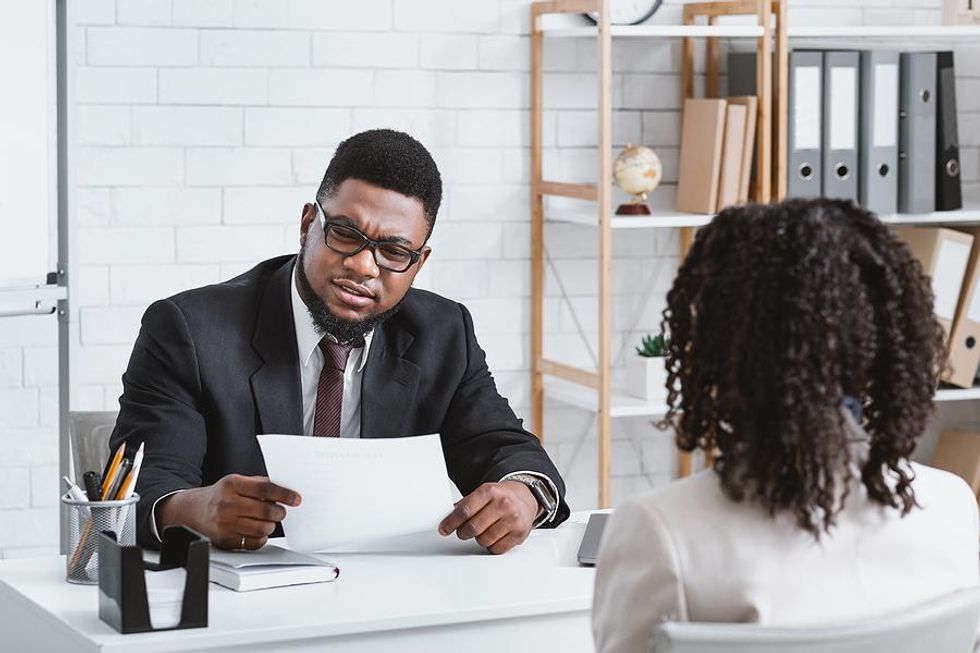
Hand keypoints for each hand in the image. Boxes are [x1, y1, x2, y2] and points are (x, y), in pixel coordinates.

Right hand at [157, 474, 300, 549]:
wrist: (191, 510)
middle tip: (280, 512)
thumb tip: (284, 490)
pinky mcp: (224, 540)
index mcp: (232, 484)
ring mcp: (224, 523)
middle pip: (266, 510)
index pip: (265, 489)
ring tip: (268, 521)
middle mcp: (227, 503)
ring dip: (271, 526)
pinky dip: (261, 538)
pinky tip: (258, 531)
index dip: (284, 494)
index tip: (296, 499)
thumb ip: (258, 484)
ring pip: (262, 528)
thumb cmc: (219, 495)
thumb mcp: (236, 481)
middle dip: (279, 512)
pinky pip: (252, 542)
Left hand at [438, 481, 539, 554]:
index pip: (465, 510)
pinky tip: (494, 536)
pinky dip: (491, 546)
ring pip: (483, 540)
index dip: (451, 522)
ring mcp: (512, 519)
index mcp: (490, 491)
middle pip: (473, 527)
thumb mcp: (482, 494)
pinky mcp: (519, 534)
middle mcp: (503, 504)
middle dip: (463, 532)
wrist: (525, 498)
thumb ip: (465, 505)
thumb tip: (447, 518)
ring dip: (478, 539)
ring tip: (483, 530)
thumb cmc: (500, 497)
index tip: (444, 529)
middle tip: (462, 532)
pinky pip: (496, 549)